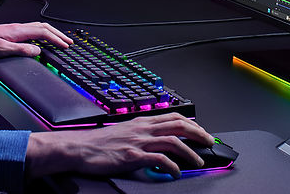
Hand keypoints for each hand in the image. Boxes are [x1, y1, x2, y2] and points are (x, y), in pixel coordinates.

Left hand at [0, 22, 72, 58]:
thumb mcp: (1, 50)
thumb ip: (20, 50)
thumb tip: (37, 51)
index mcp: (17, 30)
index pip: (42, 32)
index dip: (56, 39)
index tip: (65, 46)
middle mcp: (17, 27)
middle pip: (43, 27)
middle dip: (58, 34)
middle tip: (68, 42)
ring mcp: (14, 29)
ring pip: (38, 27)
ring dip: (51, 33)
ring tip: (59, 40)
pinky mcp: (10, 32)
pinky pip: (31, 30)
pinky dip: (42, 34)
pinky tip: (42, 39)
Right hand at [25, 113, 213, 179]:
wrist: (79, 148)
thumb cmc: (98, 143)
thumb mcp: (123, 133)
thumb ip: (141, 135)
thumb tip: (156, 143)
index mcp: (141, 122)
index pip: (172, 116)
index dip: (192, 123)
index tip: (203, 132)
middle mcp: (142, 129)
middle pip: (178, 125)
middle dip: (198, 133)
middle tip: (210, 143)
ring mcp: (137, 142)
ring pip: (172, 141)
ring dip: (189, 152)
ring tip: (198, 161)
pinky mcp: (132, 156)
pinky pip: (158, 159)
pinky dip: (171, 166)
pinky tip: (175, 173)